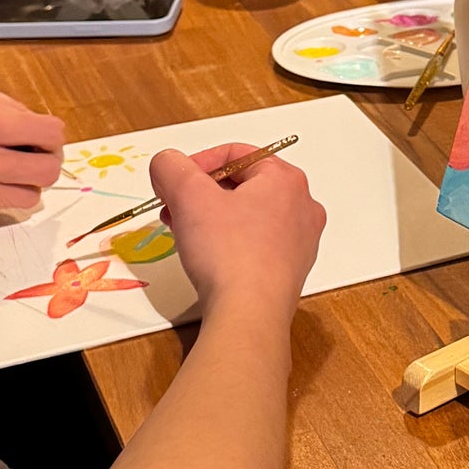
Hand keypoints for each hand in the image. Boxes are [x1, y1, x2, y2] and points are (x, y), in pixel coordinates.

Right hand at [150, 142, 324, 320]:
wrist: (249, 314)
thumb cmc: (228, 251)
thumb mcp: (188, 196)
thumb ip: (171, 168)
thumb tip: (167, 163)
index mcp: (286, 179)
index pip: (237, 154)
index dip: (197, 162)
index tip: (172, 181)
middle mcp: (302, 207)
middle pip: (243, 184)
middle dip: (202, 193)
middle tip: (174, 207)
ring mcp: (301, 241)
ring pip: (248, 215)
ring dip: (212, 217)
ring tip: (184, 231)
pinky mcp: (291, 270)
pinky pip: (256, 243)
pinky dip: (229, 242)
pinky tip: (208, 257)